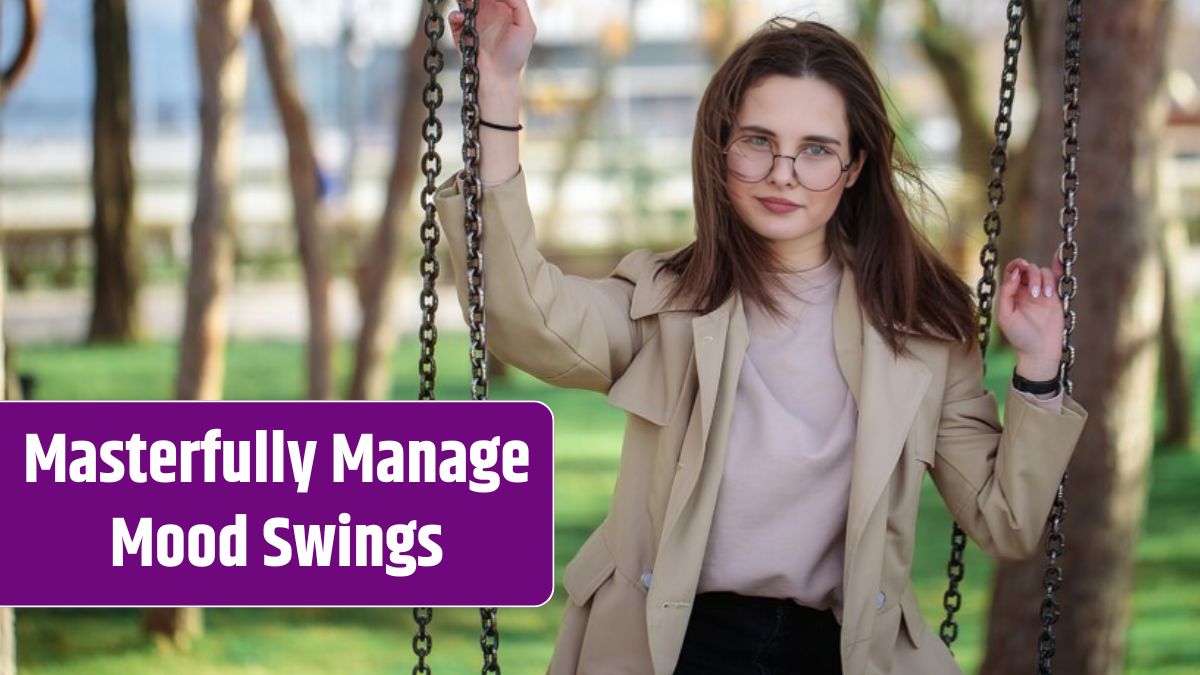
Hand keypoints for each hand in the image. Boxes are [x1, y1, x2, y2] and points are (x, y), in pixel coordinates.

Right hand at [449, 0, 535, 84]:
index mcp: (504, 8)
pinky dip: (455, 15)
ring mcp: (473, 21)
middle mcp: (488, 12)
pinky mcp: (460, 32)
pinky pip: (453, 17)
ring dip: (466, 0)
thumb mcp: (526, 26)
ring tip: (469, 3)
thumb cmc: (514, 55)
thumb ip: (518, 3)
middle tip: (477, 1)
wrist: (497, 78)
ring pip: (465, 1)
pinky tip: (462, 18)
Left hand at [996, 255, 1065, 379]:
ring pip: (1043, 272)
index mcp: (1011, 293)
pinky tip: (1059, 254)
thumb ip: (1007, 294)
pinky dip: (1057, 264)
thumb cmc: (1019, 337)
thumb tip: (1015, 273)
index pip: (1012, 271)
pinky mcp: (1055, 297)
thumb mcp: (1005, 316)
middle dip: (1032, 275)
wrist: (1039, 351)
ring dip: (1044, 280)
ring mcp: (1041, 292)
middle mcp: (1025, 290)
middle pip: (1029, 269)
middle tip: (1035, 293)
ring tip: (1045, 297)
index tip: (1021, 267)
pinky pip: (1056, 276)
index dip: (1016, 264)